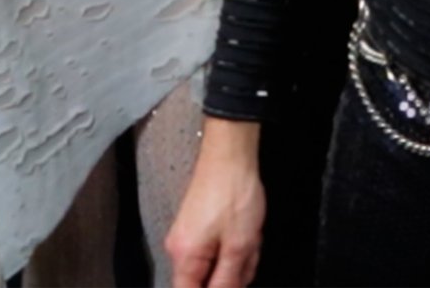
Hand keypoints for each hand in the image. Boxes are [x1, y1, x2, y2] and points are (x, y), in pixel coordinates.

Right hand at [165, 121, 264, 287]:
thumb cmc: (233, 192)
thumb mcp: (239, 245)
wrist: (230, 155)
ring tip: (249, 235)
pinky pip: (218, 247)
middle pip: (207, 281)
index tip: (232, 283)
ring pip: (217, 263)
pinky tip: (246, 229)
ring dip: (239, 256)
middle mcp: (180, 248)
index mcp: (184, 257)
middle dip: (233, 272)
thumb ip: (228, 280)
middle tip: (248, 253)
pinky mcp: (198, 225)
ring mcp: (188, 235)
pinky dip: (235, 243)